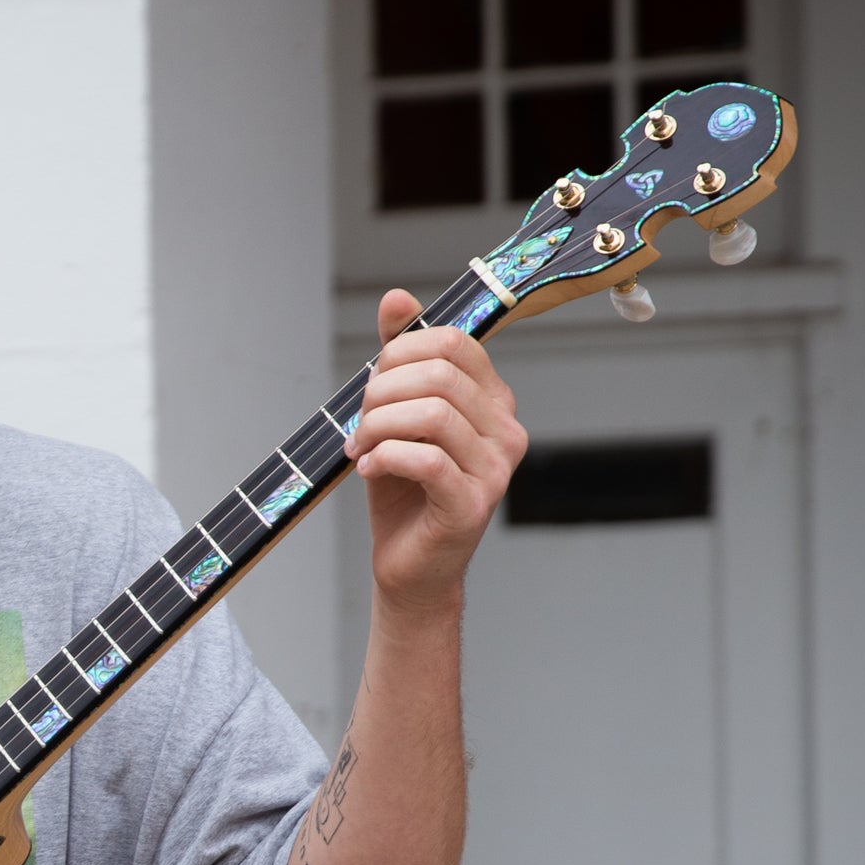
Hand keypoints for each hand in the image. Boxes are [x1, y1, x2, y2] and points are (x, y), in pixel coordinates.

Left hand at [349, 288, 525, 611]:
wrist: (409, 566)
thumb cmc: (403, 491)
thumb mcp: (395, 415)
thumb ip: (400, 358)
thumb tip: (397, 298)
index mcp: (494, 400)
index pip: (453, 342)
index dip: (399, 353)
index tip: (370, 388)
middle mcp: (507, 430)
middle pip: (440, 374)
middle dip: (381, 393)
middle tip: (357, 425)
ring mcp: (496, 470)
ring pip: (432, 414)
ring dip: (378, 427)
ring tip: (359, 449)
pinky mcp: (473, 505)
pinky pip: (427, 459)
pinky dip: (385, 458)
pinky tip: (368, 469)